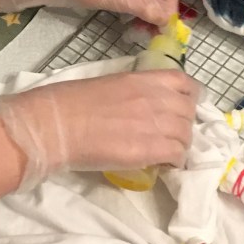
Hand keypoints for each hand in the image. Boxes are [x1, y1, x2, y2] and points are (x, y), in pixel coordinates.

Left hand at [0, 0, 178, 25]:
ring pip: (143, 1)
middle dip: (157, 17)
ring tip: (137, 34)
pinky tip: (126, 26)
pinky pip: (130, 1)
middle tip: (149, 38)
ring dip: (145, 17)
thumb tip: (170, 21)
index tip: (163, 37)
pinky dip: (132, 14)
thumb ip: (146, 8)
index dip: (169, 16)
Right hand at [0, 69, 199, 189]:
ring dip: (180, 144)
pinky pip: (177, 155)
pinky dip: (174, 161)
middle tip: (169, 135)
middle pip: (189, 111)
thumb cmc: (69, 101)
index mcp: (141, 79)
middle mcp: (153, 98)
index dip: (189, 96)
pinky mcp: (147, 149)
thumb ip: (132, 93)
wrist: (54, 124)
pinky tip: (162, 164)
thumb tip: (141, 107)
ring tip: (165, 152)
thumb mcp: (107, 85)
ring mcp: (153, 123)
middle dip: (184, 124)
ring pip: (186, 135)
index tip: (181, 108)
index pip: (184, 82)